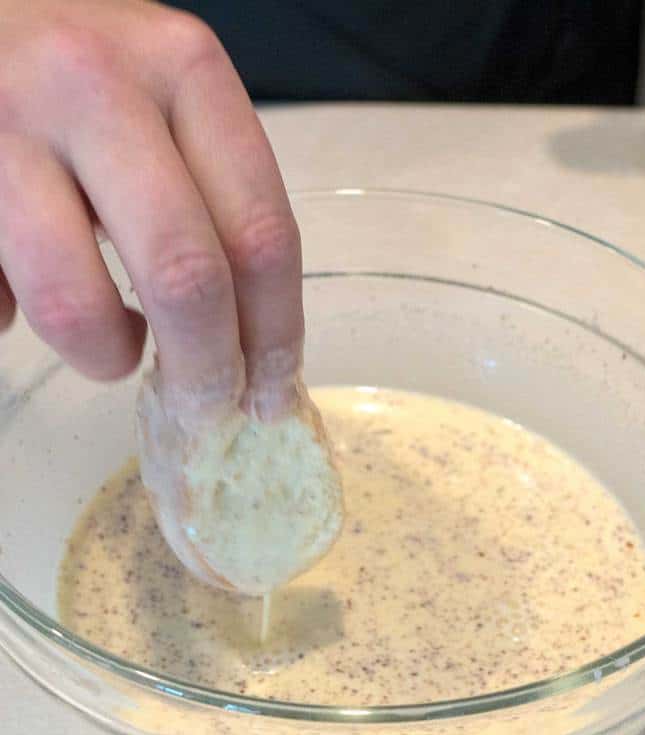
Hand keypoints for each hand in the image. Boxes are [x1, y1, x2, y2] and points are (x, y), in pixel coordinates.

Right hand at [0, 0, 302, 416]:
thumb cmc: (86, 75)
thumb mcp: (167, 103)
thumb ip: (212, 198)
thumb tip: (249, 343)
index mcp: (185, 70)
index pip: (261, 233)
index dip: (275, 335)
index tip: (271, 391)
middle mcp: (101, 85)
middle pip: (188, 278)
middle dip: (206, 373)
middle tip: (208, 410)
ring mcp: (15, 127)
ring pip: (79, 304)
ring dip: (110, 359)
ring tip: (118, 352)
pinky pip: (14, 298)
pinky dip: (46, 334)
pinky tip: (58, 315)